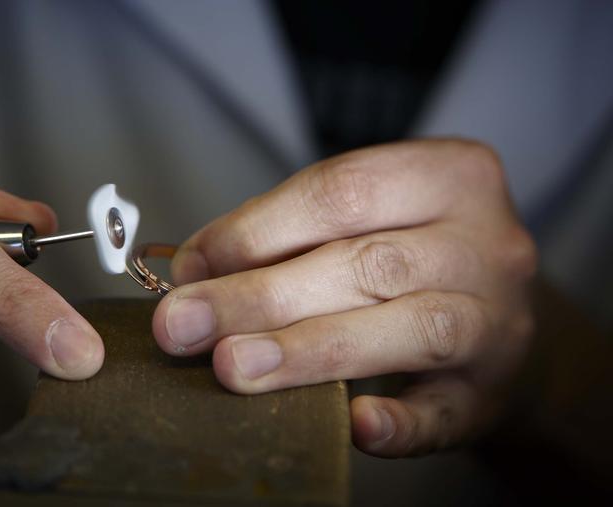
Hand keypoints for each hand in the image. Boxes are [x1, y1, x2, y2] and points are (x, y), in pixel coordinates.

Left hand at [152, 139, 536, 456]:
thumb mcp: (369, 220)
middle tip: (183, 326)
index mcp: (448, 177)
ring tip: (233, 366)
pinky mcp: (492, 392)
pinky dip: (400, 422)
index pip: (341, 191)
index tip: (191, 266)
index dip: (256, 230)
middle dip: (261, 296)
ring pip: (407, 329)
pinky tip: (355, 426)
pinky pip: (446, 411)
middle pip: (366, 262)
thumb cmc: (418, 258)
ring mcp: (497, 321)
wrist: (504, 319)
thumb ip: (288, 234)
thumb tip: (197, 267)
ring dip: (309, 350)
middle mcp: (485, 243)